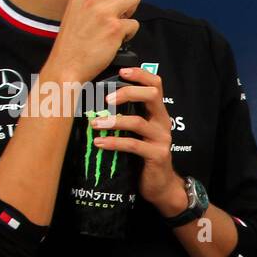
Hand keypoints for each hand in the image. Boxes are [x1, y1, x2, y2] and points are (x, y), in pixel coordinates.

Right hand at [44, 0, 140, 83]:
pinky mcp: (116, 29)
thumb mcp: (76, 6)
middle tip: (125, 1)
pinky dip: (130, 32)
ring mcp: (105, 12)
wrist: (67, 63)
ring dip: (132, 10)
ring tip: (121, 20)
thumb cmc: (73, 38)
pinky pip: (135, 23)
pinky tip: (118, 38)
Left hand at [88, 65, 183, 212]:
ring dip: (113, 121)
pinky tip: (98, 143)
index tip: (121, 71)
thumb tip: (96, 99)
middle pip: (151, 96)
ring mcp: (161, 139)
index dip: (140, 74)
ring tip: (94, 124)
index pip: (156, 85)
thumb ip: (128, 115)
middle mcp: (163, 122)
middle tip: (105, 100)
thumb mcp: (138, 132)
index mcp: (158, 113)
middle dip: (127, 93)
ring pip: (137, 122)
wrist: (160, 185)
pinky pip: (133, 145)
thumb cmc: (143, 156)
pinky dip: (113, 143)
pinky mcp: (157, 155)